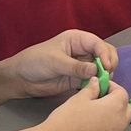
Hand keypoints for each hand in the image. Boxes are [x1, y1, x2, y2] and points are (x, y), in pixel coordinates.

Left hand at [3, 30, 119, 98]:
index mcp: (77, 40)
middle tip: (106, 76)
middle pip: (104, 55)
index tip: (106, 67)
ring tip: (101, 84)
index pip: (98, 44)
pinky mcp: (78, 79)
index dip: (105, 54)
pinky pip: (93, 82)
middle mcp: (82, 51)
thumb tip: (95, 70)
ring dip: (104, 76)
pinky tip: (96, 90)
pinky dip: (97, 85)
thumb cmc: (34, 61)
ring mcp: (81, 66)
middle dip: (109, 64)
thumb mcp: (54, 61)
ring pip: (101, 69)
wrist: (21, 78)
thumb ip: (75, 66)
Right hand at [43, 80, 130, 130]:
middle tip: (99, 98)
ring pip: (121, 122)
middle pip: (126, 108)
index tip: (99, 85)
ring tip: (94, 113)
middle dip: (116, 101)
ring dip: (113, 115)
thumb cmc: (67, 119)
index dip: (112, 86)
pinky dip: (107, 127)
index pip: (122, 93)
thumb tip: (97, 82)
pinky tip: (91, 127)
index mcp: (116, 107)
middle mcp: (120, 124)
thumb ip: (92, 89)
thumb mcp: (79, 98)